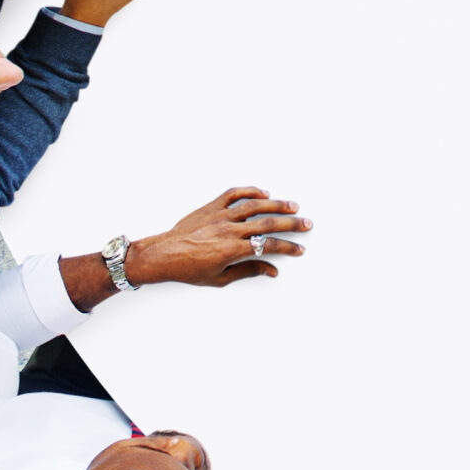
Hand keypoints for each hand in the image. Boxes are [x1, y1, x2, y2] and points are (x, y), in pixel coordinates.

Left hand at [127, 185, 310, 287]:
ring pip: (254, 206)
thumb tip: (271, 270)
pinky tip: (263, 193)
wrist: (163, 256)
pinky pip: (233, 194)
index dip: (287, 247)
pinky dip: (249, 191)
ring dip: (276, 205)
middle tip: (306, 223)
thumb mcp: (220, 278)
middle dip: (291, 224)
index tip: (299, 248)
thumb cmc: (188, 269)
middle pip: (267, 223)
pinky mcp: (211, 207)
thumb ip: (248, 271)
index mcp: (232, 249)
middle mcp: (228, 230)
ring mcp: (220, 216)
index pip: (268, 246)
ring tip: (292, 206)